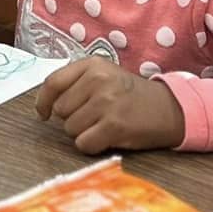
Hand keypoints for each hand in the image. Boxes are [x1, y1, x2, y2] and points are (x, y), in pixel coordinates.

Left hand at [34, 60, 186, 153]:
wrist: (169, 109)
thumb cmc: (131, 95)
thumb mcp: (105, 76)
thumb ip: (76, 83)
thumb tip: (46, 105)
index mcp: (93, 65)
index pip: (53, 83)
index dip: (43, 101)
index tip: (43, 113)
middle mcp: (98, 80)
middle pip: (60, 110)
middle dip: (72, 118)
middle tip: (94, 117)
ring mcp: (106, 103)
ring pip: (70, 129)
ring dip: (83, 133)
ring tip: (103, 125)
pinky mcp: (114, 126)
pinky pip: (84, 143)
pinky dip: (92, 145)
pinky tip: (107, 138)